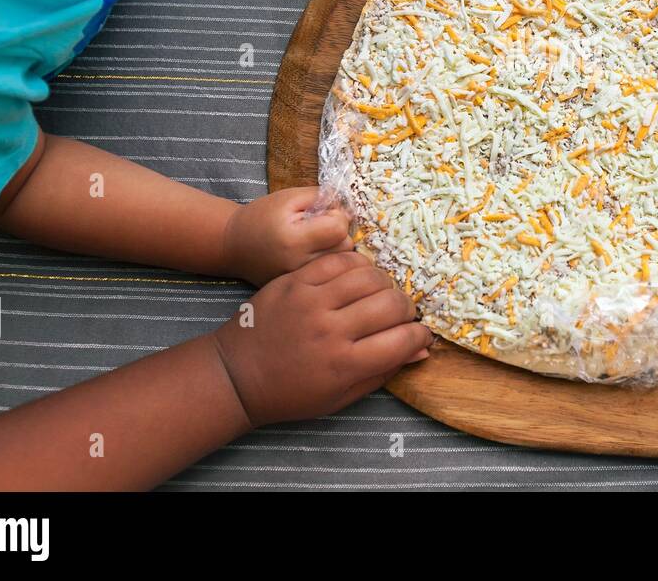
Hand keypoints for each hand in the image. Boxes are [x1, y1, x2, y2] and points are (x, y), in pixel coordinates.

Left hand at [212, 252, 433, 427]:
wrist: (235, 374)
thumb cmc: (290, 393)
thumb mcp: (339, 397)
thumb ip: (382, 372)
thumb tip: (421, 349)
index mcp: (344, 364)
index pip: (403, 340)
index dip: (420, 335)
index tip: (420, 335)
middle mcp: (331, 329)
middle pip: (392, 303)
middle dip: (407, 309)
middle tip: (401, 316)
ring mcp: (312, 300)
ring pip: (370, 276)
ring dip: (384, 284)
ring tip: (379, 295)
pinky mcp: (295, 280)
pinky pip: (339, 261)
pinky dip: (358, 266)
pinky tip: (358, 278)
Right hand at [222, 187, 353, 286]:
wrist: (233, 245)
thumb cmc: (261, 216)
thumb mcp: (288, 197)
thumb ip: (321, 197)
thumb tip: (349, 209)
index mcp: (294, 240)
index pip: (339, 229)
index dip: (337, 215)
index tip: (324, 213)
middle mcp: (299, 265)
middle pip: (345, 247)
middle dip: (339, 233)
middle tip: (320, 226)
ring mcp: (300, 280)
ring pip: (341, 263)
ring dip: (336, 248)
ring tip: (316, 240)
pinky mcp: (301, 288)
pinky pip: (330, 274)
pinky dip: (328, 262)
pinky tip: (312, 253)